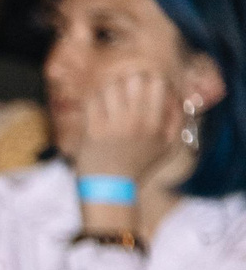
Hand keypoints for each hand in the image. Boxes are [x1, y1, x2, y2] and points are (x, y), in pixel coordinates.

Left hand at [76, 67, 183, 185]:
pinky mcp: (93, 131)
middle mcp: (136, 122)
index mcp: (156, 124)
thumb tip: (177, 95)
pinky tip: (95, 107)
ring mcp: (113, 127)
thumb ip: (177, 120)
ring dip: (108, 89)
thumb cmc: (139, 167)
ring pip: (111, 87)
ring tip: (108, 99)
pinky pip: (92, 101)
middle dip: (128, 82)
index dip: (149, 80)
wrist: (110, 190)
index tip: (142, 88)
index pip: (157, 82)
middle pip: (134, 79)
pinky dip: (93, 100)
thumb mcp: (168, 147)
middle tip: (123, 92)